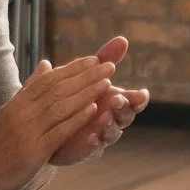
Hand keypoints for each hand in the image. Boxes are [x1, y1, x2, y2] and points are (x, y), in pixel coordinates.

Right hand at [0, 42, 118, 189]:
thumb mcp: (12, 112)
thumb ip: (30, 90)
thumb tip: (46, 64)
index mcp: (18, 102)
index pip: (48, 79)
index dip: (72, 68)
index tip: (94, 59)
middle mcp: (22, 112)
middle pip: (58, 88)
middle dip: (86, 76)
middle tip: (109, 66)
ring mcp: (27, 130)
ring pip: (60, 106)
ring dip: (86, 93)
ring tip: (107, 83)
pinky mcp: (33, 150)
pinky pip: (58, 131)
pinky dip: (77, 119)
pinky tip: (93, 110)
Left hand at [51, 36, 147, 164]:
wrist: (48, 124)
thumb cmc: (74, 97)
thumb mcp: (86, 75)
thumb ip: (105, 60)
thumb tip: (123, 39)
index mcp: (114, 101)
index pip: (133, 100)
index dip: (139, 99)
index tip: (141, 94)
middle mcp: (112, 119)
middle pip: (125, 116)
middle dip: (123, 108)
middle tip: (116, 99)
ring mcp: (101, 136)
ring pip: (113, 133)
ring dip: (111, 125)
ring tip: (105, 118)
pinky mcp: (86, 150)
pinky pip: (94, 150)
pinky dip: (94, 144)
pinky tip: (92, 138)